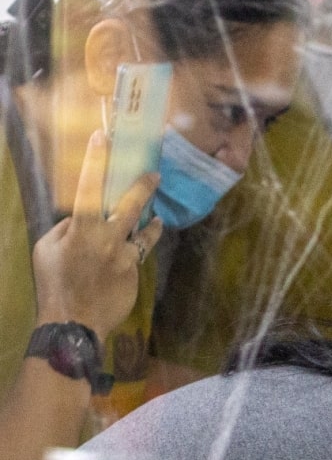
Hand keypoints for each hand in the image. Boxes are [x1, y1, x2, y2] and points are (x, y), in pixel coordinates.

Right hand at [31, 130, 162, 340]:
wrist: (75, 322)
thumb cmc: (53, 283)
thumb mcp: (47, 249)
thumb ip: (67, 229)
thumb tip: (81, 219)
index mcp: (83, 230)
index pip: (90, 187)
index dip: (96, 161)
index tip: (104, 137)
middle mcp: (109, 240)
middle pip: (131, 207)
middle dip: (144, 187)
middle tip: (155, 175)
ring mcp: (126, 258)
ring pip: (144, 235)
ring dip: (150, 225)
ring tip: (156, 220)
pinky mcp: (135, 274)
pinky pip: (137, 257)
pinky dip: (135, 252)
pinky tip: (133, 252)